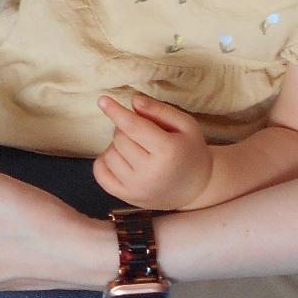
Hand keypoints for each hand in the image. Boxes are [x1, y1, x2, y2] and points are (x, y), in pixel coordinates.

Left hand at [93, 94, 215, 209]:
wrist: (197, 188)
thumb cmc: (190, 151)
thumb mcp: (186, 125)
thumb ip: (160, 110)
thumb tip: (133, 102)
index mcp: (168, 151)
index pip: (133, 127)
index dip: (116, 111)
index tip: (102, 100)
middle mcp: (151, 172)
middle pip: (120, 138)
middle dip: (124, 128)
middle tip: (139, 131)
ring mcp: (137, 188)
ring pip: (109, 155)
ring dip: (117, 145)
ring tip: (135, 147)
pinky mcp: (127, 197)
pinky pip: (100, 174)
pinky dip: (104, 162)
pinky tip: (119, 158)